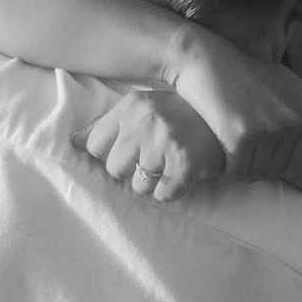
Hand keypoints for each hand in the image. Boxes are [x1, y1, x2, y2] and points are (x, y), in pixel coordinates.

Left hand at [84, 85, 223, 200]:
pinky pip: (163, 195)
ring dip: (155, 182)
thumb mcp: (144, 108)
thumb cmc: (182, 116)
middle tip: (157, 157)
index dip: (112, 153)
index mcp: (131, 106)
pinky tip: (185, 173)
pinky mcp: (184, 164)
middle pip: (114, 169)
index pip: (95, 145)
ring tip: (172, 163)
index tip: (133, 149)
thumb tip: (71, 142)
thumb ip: (108, 125)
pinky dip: (173, 191)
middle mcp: (144, 121)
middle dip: (134, 169)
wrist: (229, 120)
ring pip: (138, 186)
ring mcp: (164, 142)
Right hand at [163, 28, 301, 184]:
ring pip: (255, 173)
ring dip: (239, 168)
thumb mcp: (288, 83)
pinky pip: (237, 171)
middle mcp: (294, 122)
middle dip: (254, 165)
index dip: (269, 157)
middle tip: (236, 145)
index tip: (254, 140)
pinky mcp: (243, 137)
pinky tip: (219, 150)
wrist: (209, 62)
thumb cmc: (247, 74)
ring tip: (227, 147)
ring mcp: (270, 130)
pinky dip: (226, 168)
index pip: (292, 161)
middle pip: (273, 169)